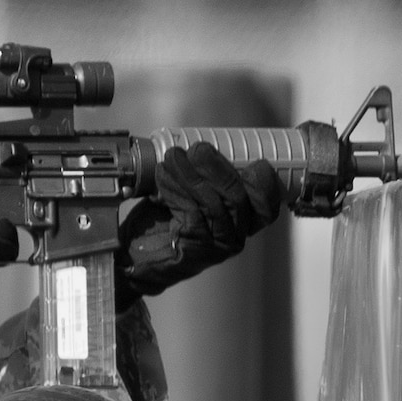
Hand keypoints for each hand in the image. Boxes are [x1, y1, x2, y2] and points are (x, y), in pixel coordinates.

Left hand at [117, 143, 282, 299]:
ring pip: (213, 203)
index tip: (254, 162)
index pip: (266, 207)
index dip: (265, 185)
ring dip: (190, 175)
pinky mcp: (195, 249)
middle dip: (217, 168)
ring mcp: (216, 246)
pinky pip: (191, 212)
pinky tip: (163, 176)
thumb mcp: (189, 195)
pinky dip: (176, 189)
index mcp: (241, 223)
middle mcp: (234, 238)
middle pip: (238, 198)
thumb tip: (201, 144)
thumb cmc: (164, 222)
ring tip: (172, 157)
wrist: (135, 256)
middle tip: (198, 150)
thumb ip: (203, 177)